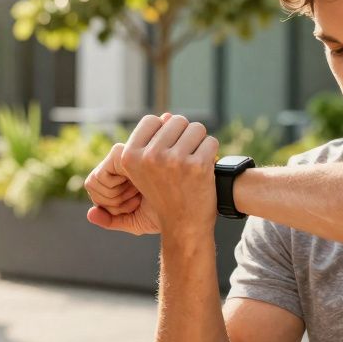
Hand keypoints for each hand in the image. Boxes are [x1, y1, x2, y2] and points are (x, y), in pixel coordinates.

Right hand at [88, 114, 218, 237]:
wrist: (183, 226)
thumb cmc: (165, 196)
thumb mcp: (146, 171)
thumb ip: (153, 141)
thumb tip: (167, 115)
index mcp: (130, 156)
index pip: (151, 121)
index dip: (163, 132)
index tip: (168, 149)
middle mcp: (150, 156)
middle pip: (176, 120)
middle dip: (184, 136)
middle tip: (184, 158)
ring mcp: (174, 160)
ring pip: (196, 128)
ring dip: (199, 142)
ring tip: (193, 162)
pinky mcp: (197, 165)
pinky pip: (211, 142)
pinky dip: (211, 153)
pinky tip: (204, 168)